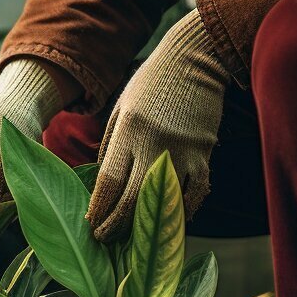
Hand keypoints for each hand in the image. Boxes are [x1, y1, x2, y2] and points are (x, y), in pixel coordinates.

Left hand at [87, 9, 227, 241]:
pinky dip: (182, 210)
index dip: (99, 208)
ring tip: (134, 237)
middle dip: (117, 224)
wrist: (195, 57)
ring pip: (167, 201)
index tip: (90, 224)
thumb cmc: (150, 83)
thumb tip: (103, 184)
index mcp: (130, 129)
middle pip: (135, 198)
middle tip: (105, 239)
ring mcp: (185, 150)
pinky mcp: (205, 152)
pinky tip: (169, 220)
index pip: (110, 180)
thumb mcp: (122, 108)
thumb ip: (112, 146)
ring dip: (149, 225)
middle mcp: (157, 142)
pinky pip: (196, 193)